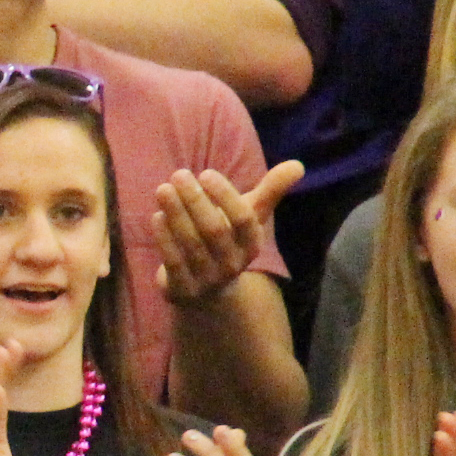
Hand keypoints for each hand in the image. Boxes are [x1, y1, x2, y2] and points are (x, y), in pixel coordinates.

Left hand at [150, 160, 301, 306]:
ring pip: (191, 245)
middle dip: (195, 200)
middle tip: (179, 174)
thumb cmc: (228, 240)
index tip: (206, 173)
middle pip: (214, 230)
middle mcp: (233, 264)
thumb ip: (270, 191)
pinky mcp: (183, 290)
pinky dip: (164, 238)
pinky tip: (157, 216)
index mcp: (251, 244)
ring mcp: (208, 279)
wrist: (208, 290)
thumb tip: (298, 165)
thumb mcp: (249, 216)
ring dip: (176, 214)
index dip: (225, 195)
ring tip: (163, 189)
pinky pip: (173, 262)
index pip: (243, 219)